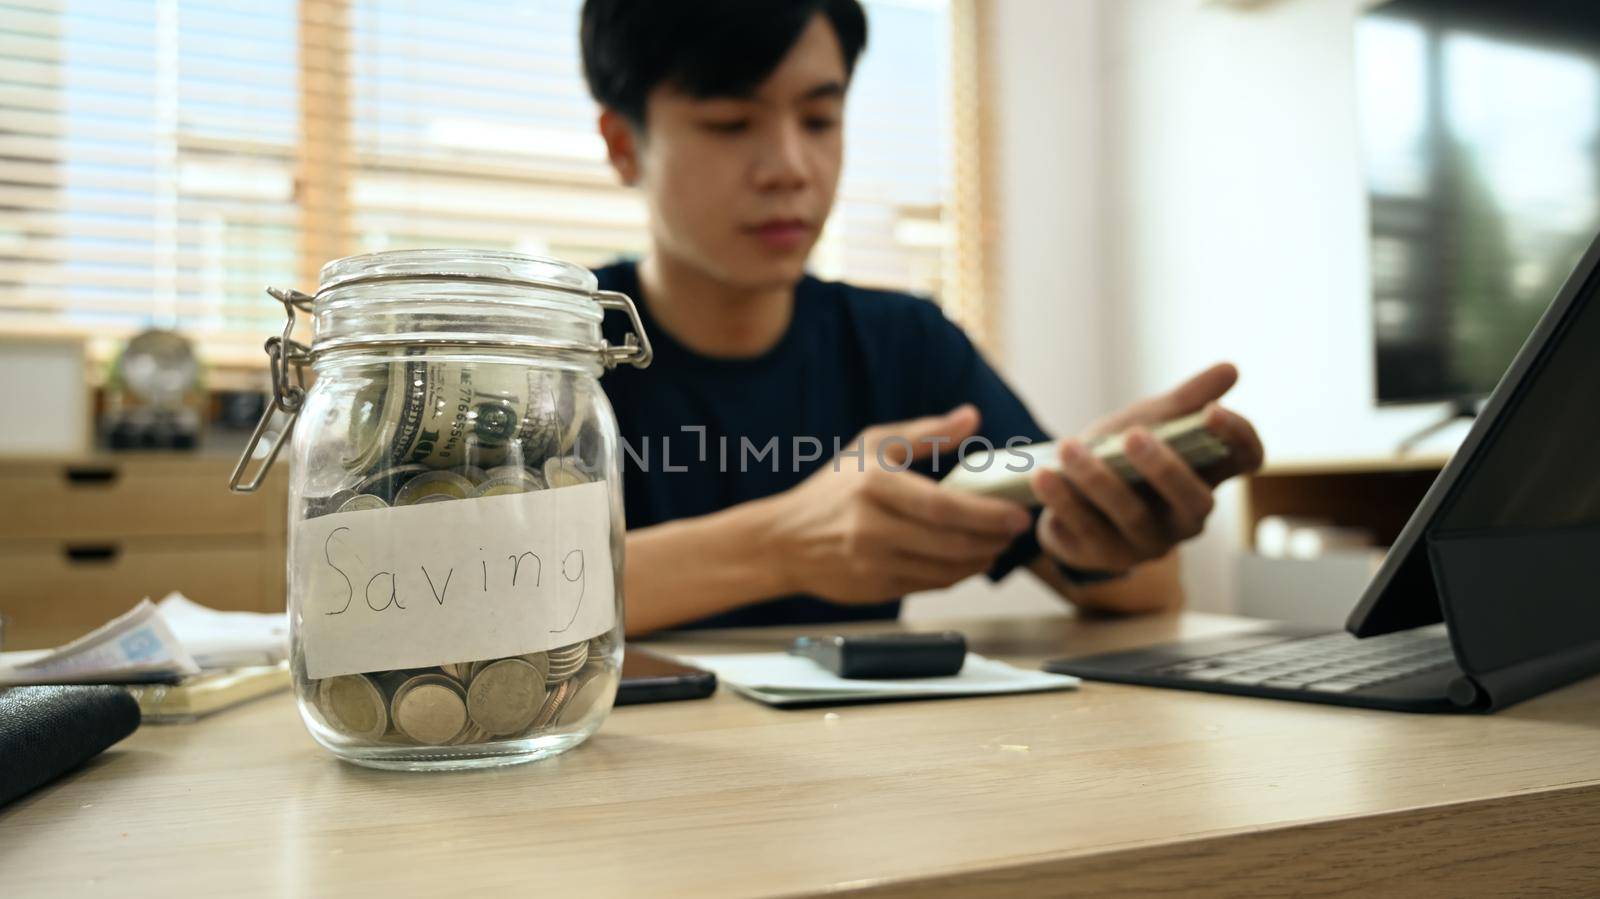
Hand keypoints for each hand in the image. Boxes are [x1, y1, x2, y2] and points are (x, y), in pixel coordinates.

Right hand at [765, 405, 1034, 603]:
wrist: (784, 540)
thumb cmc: (833, 488)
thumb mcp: (871, 447)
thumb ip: (925, 433)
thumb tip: (972, 417)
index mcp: (874, 486)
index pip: (942, 507)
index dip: (987, 515)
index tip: (1018, 514)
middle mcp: (871, 527)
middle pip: (950, 543)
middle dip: (992, 539)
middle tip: (1016, 530)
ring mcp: (872, 563)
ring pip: (945, 570)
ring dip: (980, 559)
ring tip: (996, 544)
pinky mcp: (875, 589)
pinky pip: (929, 585)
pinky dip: (956, 575)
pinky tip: (967, 559)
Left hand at [1032, 363, 1264, 574]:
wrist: (1065, 492)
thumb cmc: (1119, 456)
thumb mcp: (1146, 422)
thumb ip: (1183, 401)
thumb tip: (1231, 370)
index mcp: (1206, 477)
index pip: (1246, 461)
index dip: (1239, 438)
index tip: (1212, 411)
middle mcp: (1185, 517)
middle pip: (1195, 501)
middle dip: (1165, 469)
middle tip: (1133, 435)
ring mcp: (1148, 543)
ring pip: (1132, 516)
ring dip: (1099, 481)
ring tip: (1068, 448)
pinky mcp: (1105, 557)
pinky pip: (1086, 530)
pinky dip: (1064, 500)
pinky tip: (1044, 475)